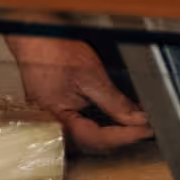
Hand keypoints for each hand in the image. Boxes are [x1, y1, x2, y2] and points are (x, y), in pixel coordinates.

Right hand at [6, 37, 151, 155]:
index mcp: (58, 121)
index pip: (98, 139)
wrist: (33, 36)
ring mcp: (52, 121)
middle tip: (144, 128)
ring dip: (111, 133)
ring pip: (87, 138)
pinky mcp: (55, 113)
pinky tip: (114, 119)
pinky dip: (100, 125)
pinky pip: (80, 127)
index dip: (125, 136)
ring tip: (133, 125)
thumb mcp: (91, 75)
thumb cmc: (54, 51)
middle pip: (92, 143)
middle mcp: (53, 127)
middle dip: (120, 137)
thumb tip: (135, 118)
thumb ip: (114, 101)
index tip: (145, 130)